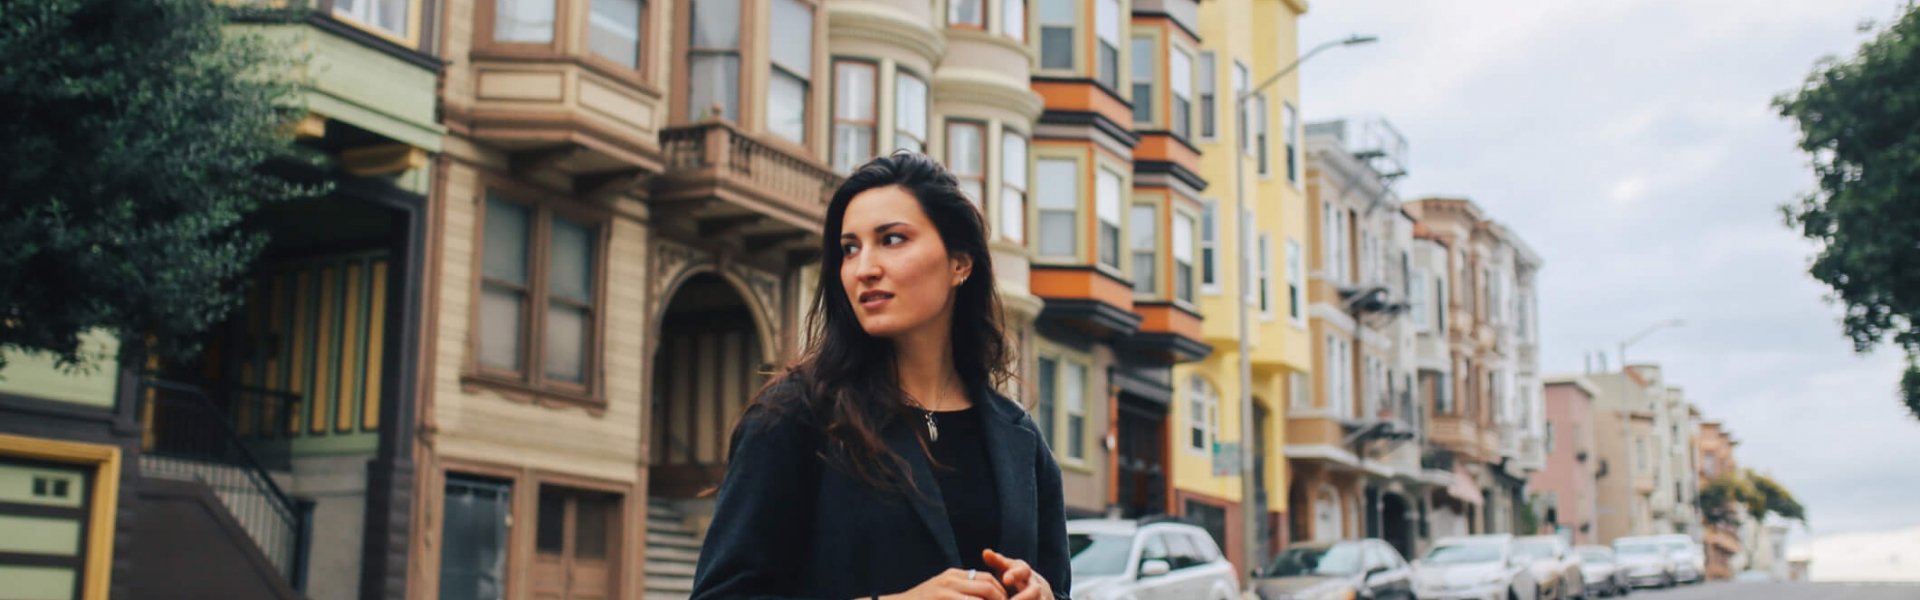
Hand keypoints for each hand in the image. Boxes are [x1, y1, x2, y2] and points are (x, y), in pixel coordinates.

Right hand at [882, 567, 1009, 599]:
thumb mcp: (941, 591)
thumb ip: (960, 590)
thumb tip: (982, 594)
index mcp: (953, 575)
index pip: (986, 578)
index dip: (1000, 591)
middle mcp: (950, 580)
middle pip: (987, 585)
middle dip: (1001, 599)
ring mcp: (945, 591)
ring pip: (981, 595)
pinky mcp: (942, 599)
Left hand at [983, 549, 1053, 599]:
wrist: (1040, 595)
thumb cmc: (1018, 581)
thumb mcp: (1010, 570)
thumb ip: (998, 562)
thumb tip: (985, 552)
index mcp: (1027, 574)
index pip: (1023, 570)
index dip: (1015, 574)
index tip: (1006, 579)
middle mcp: (1037, 586)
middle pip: (1034, 591)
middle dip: (1023, 597)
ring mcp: (1042, 598)